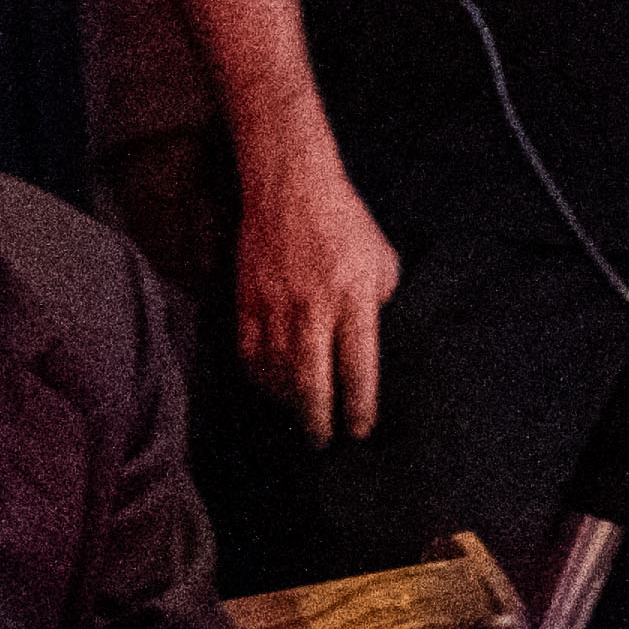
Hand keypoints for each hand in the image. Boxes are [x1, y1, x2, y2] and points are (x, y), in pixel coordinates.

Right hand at [232, 153, 404, 442]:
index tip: (360, 430)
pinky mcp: (247, 299)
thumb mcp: (381, 260)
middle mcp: (314, 307)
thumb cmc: (344, 222)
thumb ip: (378, 303)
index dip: (359, 407)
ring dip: (290, 405)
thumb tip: (367, 341)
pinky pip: (250, 354)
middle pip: (313, 382)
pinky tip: (273, 388)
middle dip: (319, 421)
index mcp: (353, 297)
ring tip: (301, 420)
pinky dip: (261, 379)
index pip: (357, 368)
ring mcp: (275, 304)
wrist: (291, 185)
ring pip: (278, 374)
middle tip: (324, 443)